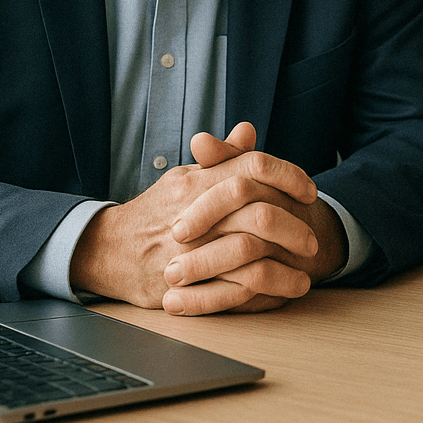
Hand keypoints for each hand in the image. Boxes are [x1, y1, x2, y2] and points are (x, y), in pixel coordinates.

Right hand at [70, 123, 322, 312]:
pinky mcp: (186, 284)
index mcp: (197, 182)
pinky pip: (234, 289)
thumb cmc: (156, 212)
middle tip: (312, 239)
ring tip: (307, 271)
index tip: (309, 191)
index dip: (289, 176)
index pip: (253, 167)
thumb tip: (248, 131)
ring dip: (286, 265)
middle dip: (294, 226)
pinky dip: (267, 291)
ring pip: (250, 254)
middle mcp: (195, 213)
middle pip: (258, 213)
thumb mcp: (186, 177)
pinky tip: (286, 290)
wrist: (110, 250)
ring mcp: (190, 251)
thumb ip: (222, 158)